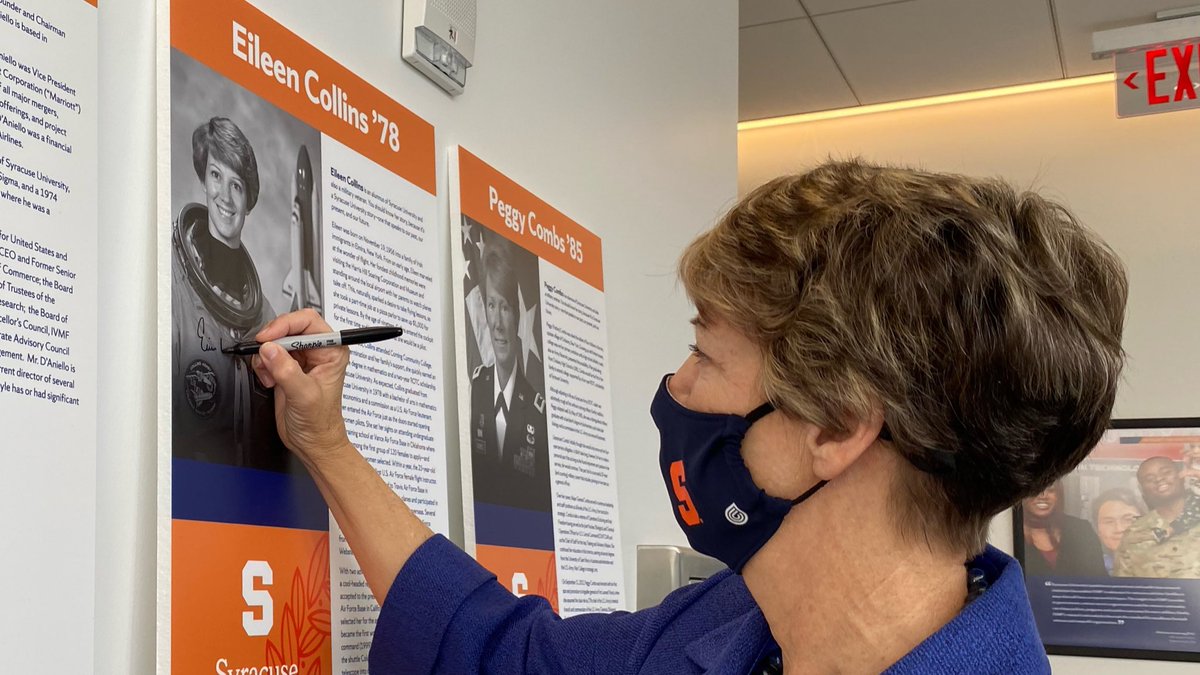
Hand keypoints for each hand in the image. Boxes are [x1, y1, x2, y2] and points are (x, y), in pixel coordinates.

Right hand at [251, 309, 351, 466]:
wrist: (312, 442)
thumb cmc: (320, 423)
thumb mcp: (304, 396)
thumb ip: (286, 371)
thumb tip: (270, 349)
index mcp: (333, 351)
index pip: (308, 321)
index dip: (286, 324)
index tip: (268, 337)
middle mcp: (319, 351)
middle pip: (289, 327)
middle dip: (273, 342)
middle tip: (264, 357)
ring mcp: (302, 359)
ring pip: (276, 341)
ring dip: (266, 356)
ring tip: (271, 375)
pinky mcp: (288, 368)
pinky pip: (269, 354)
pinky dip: (263, 365)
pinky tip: (270, 381)